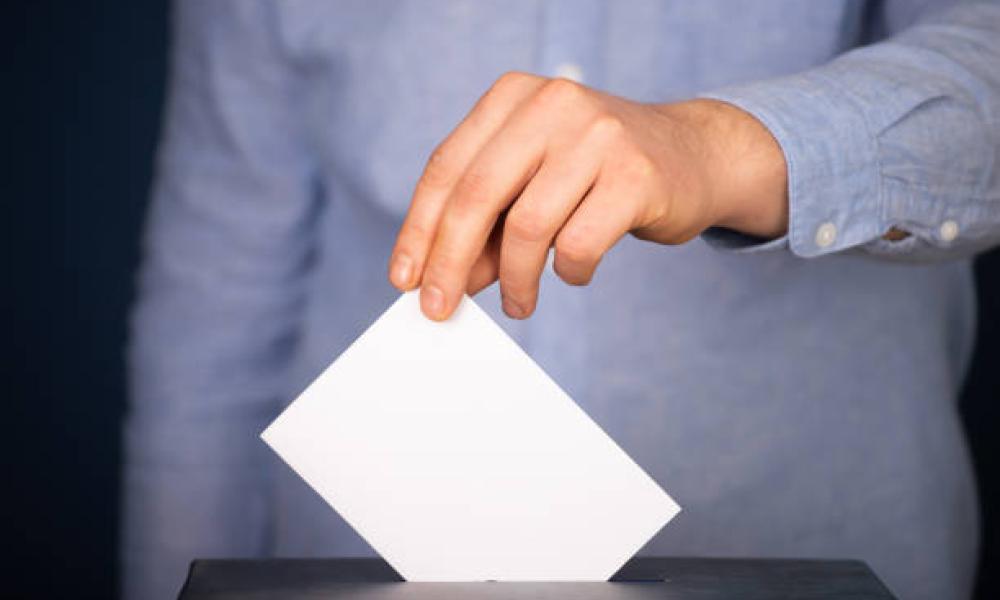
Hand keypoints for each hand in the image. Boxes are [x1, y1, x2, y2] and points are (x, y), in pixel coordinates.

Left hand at [389, 72, 787, 320]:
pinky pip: (579, 244)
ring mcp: (597, 135)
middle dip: (449, 263)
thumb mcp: (533, 185)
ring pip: (527, 227)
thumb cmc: (597, 174)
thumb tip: (445, 280)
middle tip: (441, 308)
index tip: (406, 279)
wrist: (693, 155)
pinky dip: (569, 272)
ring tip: (519, 303)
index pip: (446, 168)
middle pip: (476, 196)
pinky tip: (574, 272)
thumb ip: (487, 224)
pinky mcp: (635, 174)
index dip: (419, 230)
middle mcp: (551, 104)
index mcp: (513, 97)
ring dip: (514, 280)